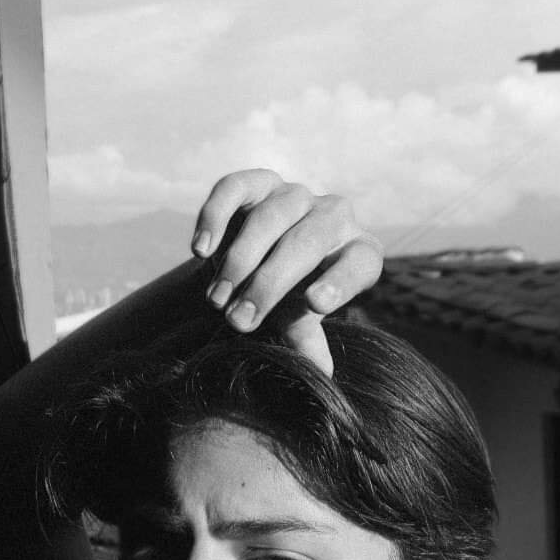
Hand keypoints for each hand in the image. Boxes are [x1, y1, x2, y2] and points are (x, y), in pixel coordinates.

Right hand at [190, 169, 382, 375]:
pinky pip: (235, 188)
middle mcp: (334, 216)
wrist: (259, 261)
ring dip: (239, 261)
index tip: (316, 305)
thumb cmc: (289, 296)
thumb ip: (307, 343)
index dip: (340, 283)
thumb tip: (321, 377)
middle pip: (306, 243)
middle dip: (269, 283)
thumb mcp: (299, 320)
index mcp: (358, 252)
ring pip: (269, 218)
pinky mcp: (258, 182)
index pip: (359, 264)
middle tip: (239, 320)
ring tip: (216, 300)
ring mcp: (295, 194)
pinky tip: (200, 250)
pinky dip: (215, 217)